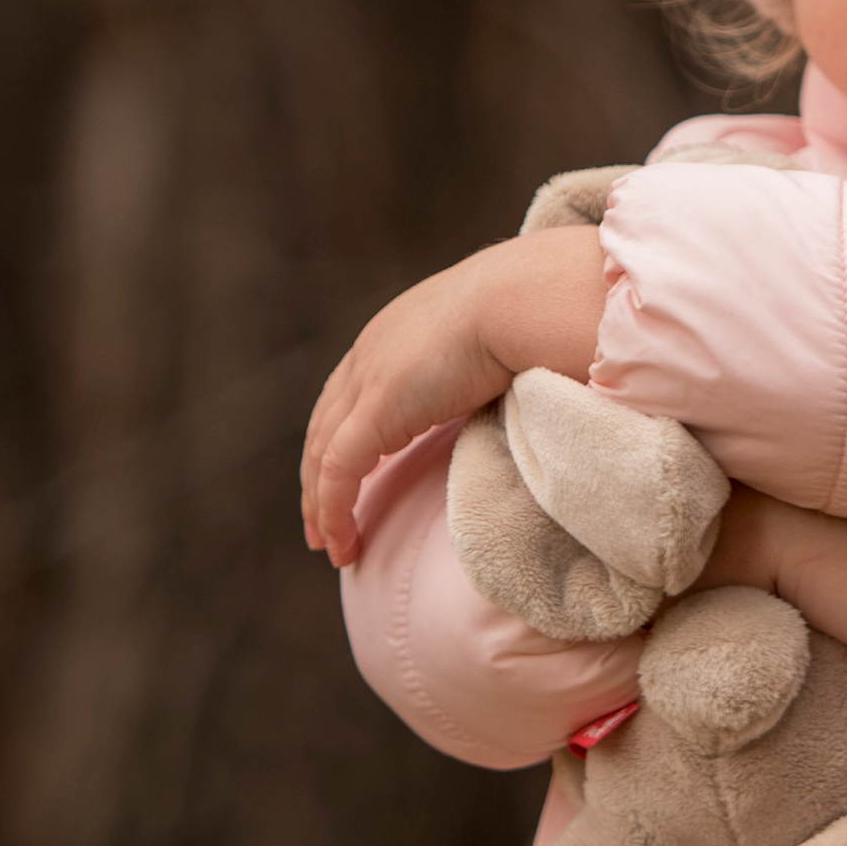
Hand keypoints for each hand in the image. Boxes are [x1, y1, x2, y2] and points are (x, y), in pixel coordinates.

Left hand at [301, 226, 606, 565]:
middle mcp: (369, 353)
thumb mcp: (492, 342)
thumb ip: (480, 371)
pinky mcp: (378, 408)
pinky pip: (339, 470)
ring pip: (323, 454)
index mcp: (392, 333)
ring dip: (321, 504)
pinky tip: (341, 542)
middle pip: (324, 425)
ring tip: (331, 546)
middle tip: (319, 525)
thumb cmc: (529, 315)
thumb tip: (506, 395)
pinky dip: (334, 509)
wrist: (525, 299)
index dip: (339, 439)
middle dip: (317, 478)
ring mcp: (368, 379)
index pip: (347, 395)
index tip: (344, 480)